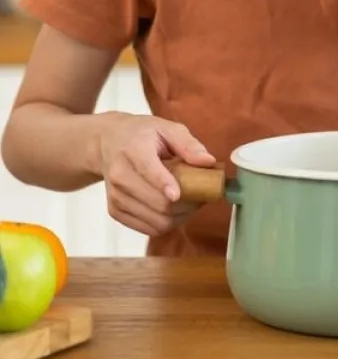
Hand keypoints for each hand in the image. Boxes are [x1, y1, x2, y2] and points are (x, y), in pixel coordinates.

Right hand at [96, 113, 216, 236]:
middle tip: (201, 195)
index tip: (177, 194)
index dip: (164, 185)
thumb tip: (208, 161)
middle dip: (188, 204)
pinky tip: (174, 209)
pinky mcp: (115, 211)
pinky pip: (150, 229)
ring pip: (158, 221)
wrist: (107, 144)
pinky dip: (168, 223)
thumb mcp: (168, 129)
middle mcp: (120, 175)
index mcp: (134, 150)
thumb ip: (189, 144)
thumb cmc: (143, 136)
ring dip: (181, 216)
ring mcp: (116, 196)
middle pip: (159, 203)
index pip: (148, 170)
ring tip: (188, 201)